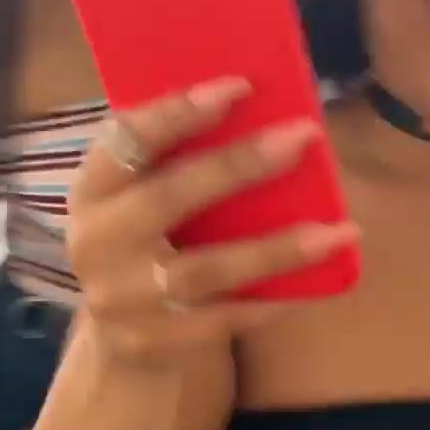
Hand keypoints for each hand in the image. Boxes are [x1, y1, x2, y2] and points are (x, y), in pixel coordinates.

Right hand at [68, 78, 357, 370]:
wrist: (121, 335)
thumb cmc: (148, 236)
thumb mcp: (140, 192)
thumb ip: (177, 156)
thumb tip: (265, 106)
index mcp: (92, 188)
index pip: (126, 139)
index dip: (178, 111)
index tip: (240, 86)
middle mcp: (98, 243)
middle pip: (168, 198)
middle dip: (237, 165)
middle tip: (303, 136)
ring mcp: (124, 300)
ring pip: (206, 271)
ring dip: (277, 249)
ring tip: (338, 231)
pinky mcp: (156, 343)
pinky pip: (227, 318)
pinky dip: (275, 297)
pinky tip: (320, 277)